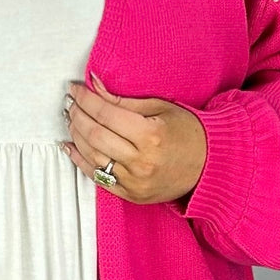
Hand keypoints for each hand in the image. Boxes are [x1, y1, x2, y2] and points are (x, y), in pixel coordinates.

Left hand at [61, 73, 207, 205]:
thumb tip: (94, 85)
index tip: (75, 90)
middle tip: (70, 103)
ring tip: (70, 119)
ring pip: (92, 156)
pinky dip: (80, 161)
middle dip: (77, 115)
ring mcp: (135, 181)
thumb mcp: (160, 108)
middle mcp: (141, 161)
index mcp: (151, 135)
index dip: (86, 100)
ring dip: (76, 135)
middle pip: (95, 135)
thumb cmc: (188, 132)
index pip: (106, 114)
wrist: (209, 165)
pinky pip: (98, 177)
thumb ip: (123, 100)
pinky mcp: (131, 195)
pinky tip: (70, 146)